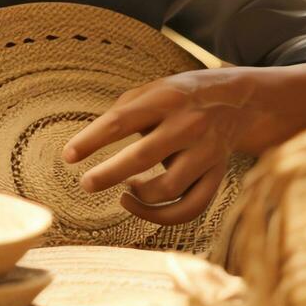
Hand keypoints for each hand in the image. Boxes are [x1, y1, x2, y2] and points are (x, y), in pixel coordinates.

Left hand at [62, 68, 260, 225]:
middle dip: (109, 174)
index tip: (68, 156)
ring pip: (168, 188)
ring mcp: (205, 152)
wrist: (238, 101)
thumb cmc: (179, 98)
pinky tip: (141, 204)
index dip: (91, 140)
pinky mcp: (217, 176)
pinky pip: (191, 208)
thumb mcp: (152, 90)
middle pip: (143, 156)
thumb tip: (90, 143)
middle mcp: (187, 125)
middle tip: (86, 184)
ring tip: (125, 190)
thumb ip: (122, 112)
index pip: (120, 121)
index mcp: (165, 99)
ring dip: (139, 196)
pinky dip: (162, 216)